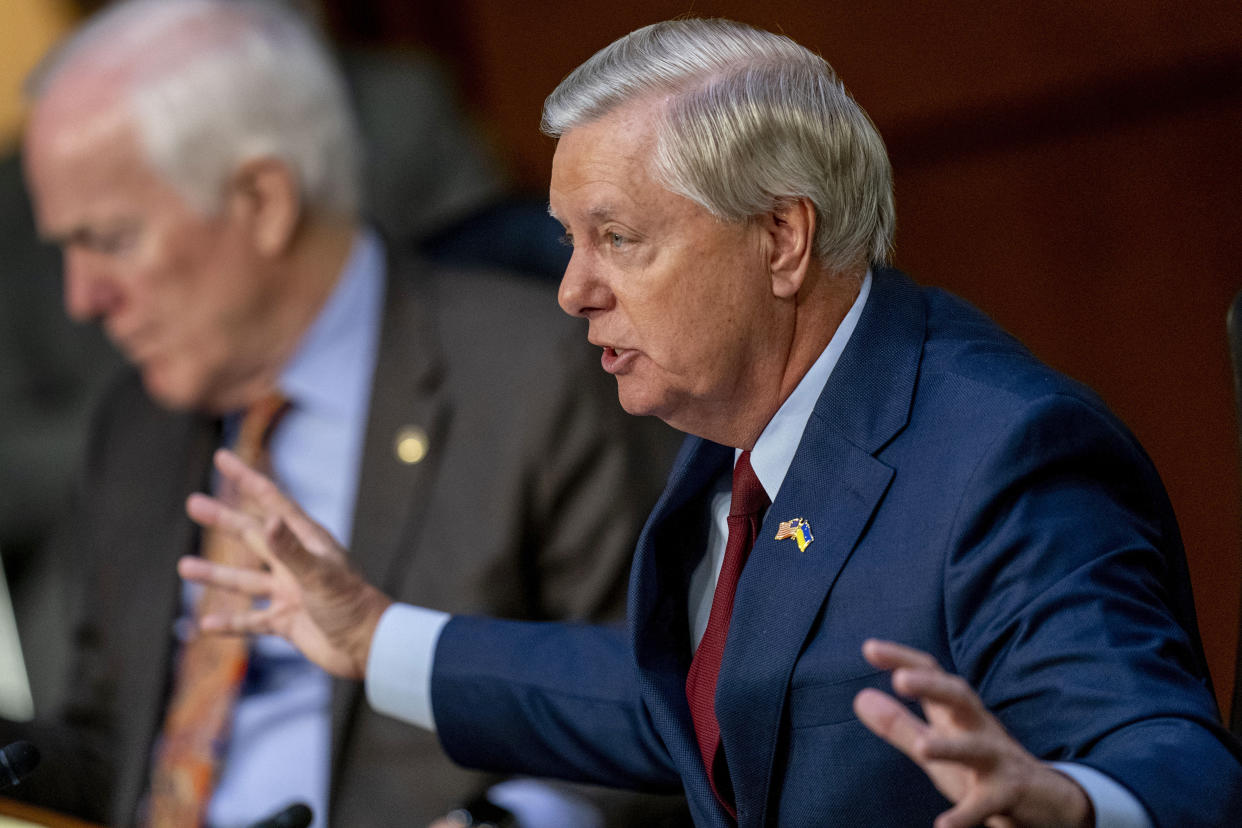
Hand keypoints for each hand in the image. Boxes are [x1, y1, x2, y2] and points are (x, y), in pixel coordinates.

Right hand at [180, 448, 392, 679]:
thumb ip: (291, 550)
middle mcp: (296, 563)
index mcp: (307, 541)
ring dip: (216, 574)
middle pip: (252, 535)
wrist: (369, 646)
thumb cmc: (351, 604)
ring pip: (246, 580)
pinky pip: (251, 621)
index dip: (246, 479)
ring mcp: (290, 592)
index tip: (222, 457)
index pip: (272, 501)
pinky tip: (205, 625)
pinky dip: (230, 622)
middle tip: (192, 503)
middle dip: (224, 520)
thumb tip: (268, 520)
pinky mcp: (287, 622)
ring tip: (184, 566)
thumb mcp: (319, 574)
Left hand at [853, 639, 1092, 827]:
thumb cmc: (979, 768)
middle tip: (901, 680)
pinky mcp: (1008, 795)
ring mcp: (997, 761)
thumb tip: (860, 698)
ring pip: (977, 748)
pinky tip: (943, 826)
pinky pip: (987, 803)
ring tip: (924, 749)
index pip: (933, 675)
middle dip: (933, 686)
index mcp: (958, 714)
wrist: (1044, 802)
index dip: (903, 659)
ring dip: (952, 747)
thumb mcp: (937, 743)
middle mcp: (979, 729)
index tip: (869, 648)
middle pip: (961, 697)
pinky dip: (966, 815)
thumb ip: (899, 724)